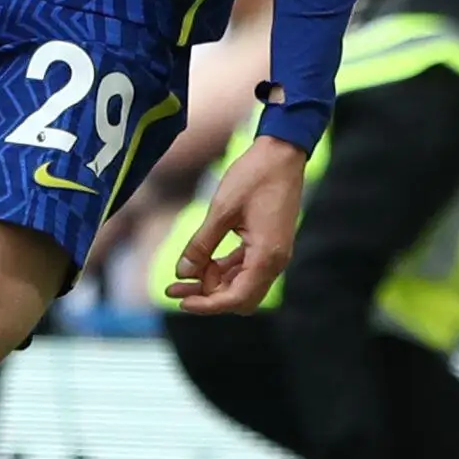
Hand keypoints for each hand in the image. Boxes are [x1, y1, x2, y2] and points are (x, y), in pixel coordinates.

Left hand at [165, 136, 307, 313]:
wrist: (282, 152)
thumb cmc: (255, 176)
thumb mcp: (221, 210)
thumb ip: (201, 245)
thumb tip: (182, 273)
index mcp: (266, 256)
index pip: (235, 297)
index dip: (206, 305)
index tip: (180, 301)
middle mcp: (274, 262)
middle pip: (239, 297)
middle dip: (208, 297)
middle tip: (175, 288)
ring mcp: (274, 254)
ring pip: (240, 284)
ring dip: (212, 283)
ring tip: (180, 278)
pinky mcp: (269, 245)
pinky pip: (245, 268)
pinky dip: (223, 269)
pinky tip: (201, 262)